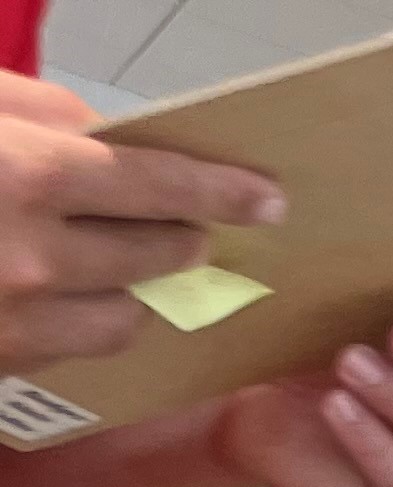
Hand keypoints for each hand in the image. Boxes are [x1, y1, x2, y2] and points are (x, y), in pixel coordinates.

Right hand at [0, 75, 285, 371]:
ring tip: (103, 259)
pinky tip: (54, 293)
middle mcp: (33, 260)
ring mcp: (20, 322)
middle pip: (158, 256)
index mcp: (25, 177)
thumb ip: (48, 116)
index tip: (267, 200)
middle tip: (180, 227)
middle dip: (176, 237)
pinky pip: (77, 351)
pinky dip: (81, 321)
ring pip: (128, 318)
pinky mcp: (7, 362)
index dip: (219, 193)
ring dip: (132, 289)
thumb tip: (117, 138)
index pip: (156, 186)